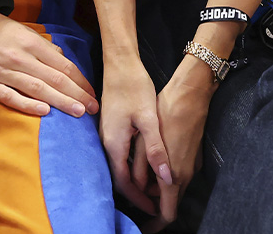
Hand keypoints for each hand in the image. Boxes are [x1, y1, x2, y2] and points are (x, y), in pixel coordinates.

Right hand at [0, 12, 98, 117]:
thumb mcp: (23, 31)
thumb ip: (43, 46)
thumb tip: (62, 58)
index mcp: (30, 42)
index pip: (62, 64)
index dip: (80, 80)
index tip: (93, 92)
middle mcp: (19, 57)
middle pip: (54, 78)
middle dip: (77, 94)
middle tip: (94, 108)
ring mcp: (3, 72)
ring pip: (37, 89)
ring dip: (60, 101)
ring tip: (78, 112)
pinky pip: (10, 97)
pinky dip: (28, 105)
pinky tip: (45, 112)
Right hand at [99, 55, 170, 216]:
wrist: (120, 63)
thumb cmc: (134, 86)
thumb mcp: (148, 118)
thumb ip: (156, 149)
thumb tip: (166, 178)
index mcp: (114, 143)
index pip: (124, 183)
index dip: (139, 199)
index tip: (156, 208)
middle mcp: (106, 142)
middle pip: (119, 177)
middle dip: (137, 193)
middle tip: (156, 204)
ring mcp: (107, 134)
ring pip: (119, 165)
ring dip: (134, 179)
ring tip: (152, 188)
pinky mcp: (111, 126)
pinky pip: (119, 154)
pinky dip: (131, 165)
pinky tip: (143, 165)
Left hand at [133, 56, 214, 232]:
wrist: (191, 92)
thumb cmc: (167, 113)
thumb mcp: (146, 140)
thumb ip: (142, 168)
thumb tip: (137, 188)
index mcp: (174, 175)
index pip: (167, 214)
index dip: (154, 224)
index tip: (142, 226)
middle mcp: (185, 175)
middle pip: (168, 201)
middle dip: (151, 201)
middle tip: (132, 191)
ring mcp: (191, 164)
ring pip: (172, 186)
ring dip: (156, 185)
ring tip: (137, 171)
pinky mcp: (192, 154)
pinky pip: (177, 172)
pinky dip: (163, 173)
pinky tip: (149, 158)